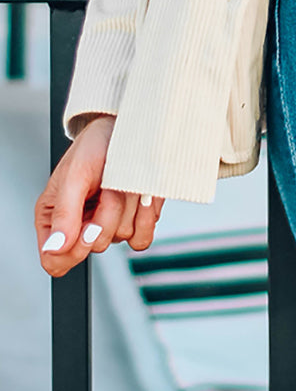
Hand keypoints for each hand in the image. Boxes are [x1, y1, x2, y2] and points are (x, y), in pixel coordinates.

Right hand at [35, 115, 164, 277]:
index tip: (87, 226)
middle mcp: (81, 226)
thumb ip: (64, 214)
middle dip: (106, 213)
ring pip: (121, 238)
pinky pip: (141, 239)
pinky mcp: (134, 221)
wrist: (129, 129)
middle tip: (105, 187)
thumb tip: (54, 249)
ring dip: (127, 207)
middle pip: (94, 247)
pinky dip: (145, 216)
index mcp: (55, 219)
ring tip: (120, 182)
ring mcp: (109, 224)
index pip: (55, 261)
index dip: (72, 251)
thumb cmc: (95, 146)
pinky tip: (142, 196)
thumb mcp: (74, 175)